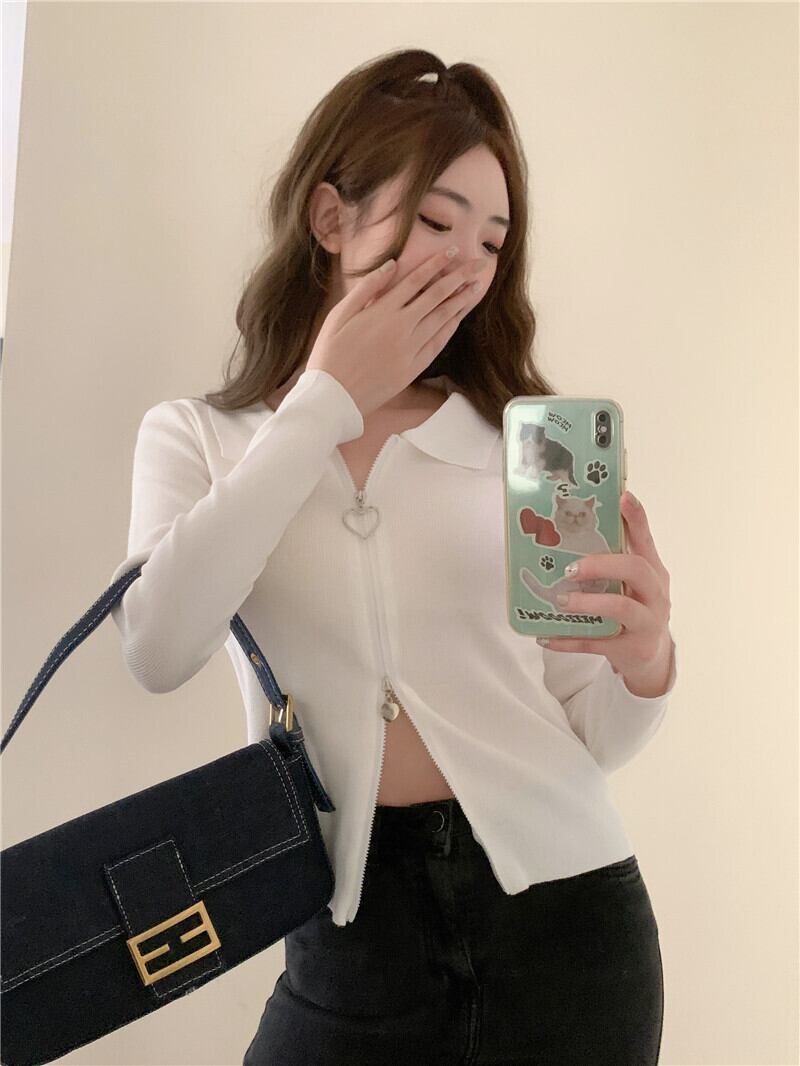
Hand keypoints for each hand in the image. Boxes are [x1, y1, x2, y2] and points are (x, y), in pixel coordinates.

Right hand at [306, 250, 485, 419]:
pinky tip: (459, 317)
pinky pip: (437, 344)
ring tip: (476, 287)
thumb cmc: (329, 354)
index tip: (453, 251)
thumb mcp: (338, 315)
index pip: (416, 281)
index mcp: (381, 311)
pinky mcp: (413, 369)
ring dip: (461, 301)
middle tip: (479, 264)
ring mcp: (410, 350)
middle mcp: (401, 328)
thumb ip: (366, 289)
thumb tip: (391, 266)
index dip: (437, 264)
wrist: (334, 398)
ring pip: (442, 319)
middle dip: (459, 278)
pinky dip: (450, 328)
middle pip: (437, 296)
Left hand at [537, 491, 674, 696]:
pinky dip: (568, 640)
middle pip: (636, 569)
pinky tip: (545, 637)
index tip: (623, 497)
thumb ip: (616, 559)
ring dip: (586, 603)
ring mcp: (647, 623)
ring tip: (560, 600)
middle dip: (601, 564)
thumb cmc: (637, 609)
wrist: (651, 658)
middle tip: (571, 567)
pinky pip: (596, 643)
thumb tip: (573, 527)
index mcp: (653, 572)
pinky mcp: (632, 649)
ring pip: (619, 607)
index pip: (646, 540)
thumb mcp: (634, 584)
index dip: (636, 518)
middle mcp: (656, 595)